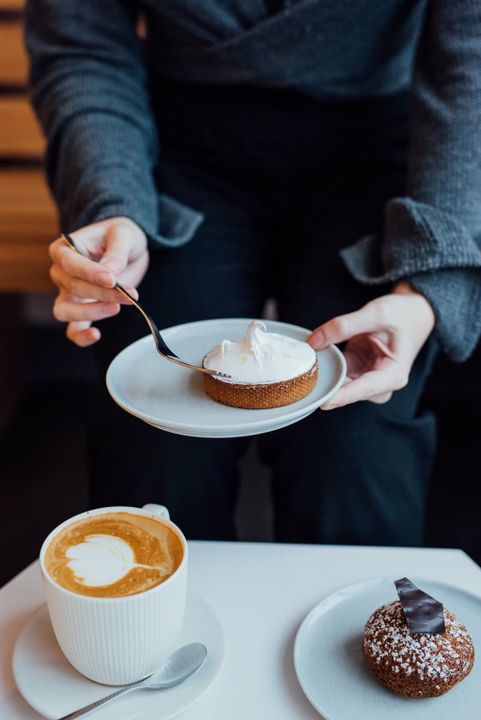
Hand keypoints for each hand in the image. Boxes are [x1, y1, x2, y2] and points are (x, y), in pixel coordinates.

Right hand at [49, 217, 148, 346]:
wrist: (126, 247)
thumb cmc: (119, 235)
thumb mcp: (123, 235)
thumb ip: (116, 252)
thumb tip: (110, 273)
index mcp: (64, 249)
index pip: (70, 263)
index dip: (90, 273)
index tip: (112, 279)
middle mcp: (61, 273)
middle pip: (74, 288)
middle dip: (103, 293)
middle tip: (130, 293)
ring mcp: (68, 294)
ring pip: (66, 310)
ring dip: (91, 312)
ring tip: (116, 308)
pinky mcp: (82, 310)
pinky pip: (72, 329)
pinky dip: (80, 336)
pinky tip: (96, 335)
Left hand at [308, 282, 435, 408]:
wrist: (412, 313)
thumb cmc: (402, 314)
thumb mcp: (376, 313)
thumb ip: (344, 325)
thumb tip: (314, 341)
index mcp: (393, 375)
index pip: (364, 389)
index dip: (342, 396)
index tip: (323, 402)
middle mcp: (381, 383)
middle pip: (349, 391)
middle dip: (328, 385)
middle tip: (303, 379)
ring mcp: (368, 378)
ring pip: (341, 384)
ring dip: (325, 376)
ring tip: (306, 366)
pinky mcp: (358, 371)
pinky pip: (338, 374)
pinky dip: (326, 367)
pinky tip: (313, 360)